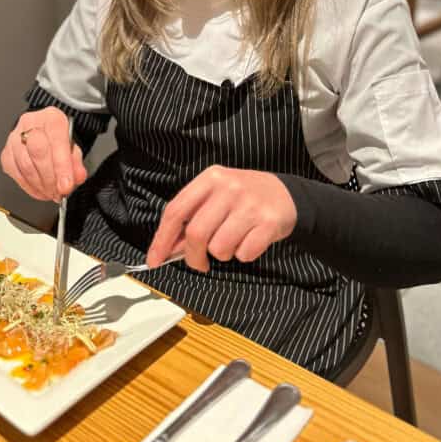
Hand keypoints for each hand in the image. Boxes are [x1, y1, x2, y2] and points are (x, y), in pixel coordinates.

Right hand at [1, 107, 86, 202]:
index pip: (56, 141)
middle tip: (59, 192)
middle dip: (50, 178)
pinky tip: (40, 190)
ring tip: (52, 193)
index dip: (61, 166)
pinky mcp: (6, 153)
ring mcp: (14, 137)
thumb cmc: (59, 140)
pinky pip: (15, 173)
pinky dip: (29, 187)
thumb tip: (77, 177)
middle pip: (37, 152)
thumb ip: (76, 163)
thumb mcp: (74, 147)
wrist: (45, 134)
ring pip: (25, 165)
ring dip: (40, 185)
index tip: (66, 185)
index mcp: (52, 118)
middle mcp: (30, 124)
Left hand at [146, 166, 296, 272]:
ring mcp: (250, 205)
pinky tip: (249, 240)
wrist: (287, 194)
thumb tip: (168, 248)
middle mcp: (229, 188)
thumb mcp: (215, 196)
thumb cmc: (243, 198)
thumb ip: (192, 217)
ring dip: (222, 254)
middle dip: (193, 256)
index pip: (176, 210)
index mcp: (210, 179)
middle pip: (196, 234)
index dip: (162, 239)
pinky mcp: (269, 222)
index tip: (154, 260)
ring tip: (232, 241)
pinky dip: (243, 254)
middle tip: (199, 263)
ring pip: (219, 247)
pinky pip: (244, 253)